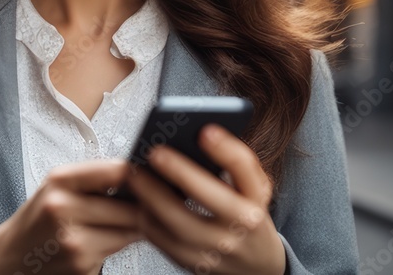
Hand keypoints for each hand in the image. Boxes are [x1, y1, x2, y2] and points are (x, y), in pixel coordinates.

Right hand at [0, 159, 142, 274]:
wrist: (12, 256)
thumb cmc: (40, 217)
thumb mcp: (58, 186)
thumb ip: (94, 178)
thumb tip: (141, 174)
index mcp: (60, 179)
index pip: (117, 171)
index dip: (141, 175)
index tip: (153, 176)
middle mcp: (63, 207)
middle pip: (130, 206)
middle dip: (145, 206)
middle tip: (154, 203)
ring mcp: (73, 239)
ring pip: (129, 231)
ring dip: (136, 227)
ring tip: (130, 220)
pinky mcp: (81, 264)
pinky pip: (117, 249)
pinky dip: (119, 244)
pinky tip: (107, 238)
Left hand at [125, 123, 285, 274]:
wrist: (257, 265)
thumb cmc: (247, 213)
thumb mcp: (252, 187)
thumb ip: (230, 164)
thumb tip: (194, 136)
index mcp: (256, 196)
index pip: (243, 169)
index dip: (225, 149)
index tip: (205, 131)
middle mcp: (241, 224)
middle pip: (207, 197)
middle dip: (178, 172)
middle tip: (154, 152)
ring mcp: (218, 248)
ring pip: (178, 223)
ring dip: (152, 196)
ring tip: (135, 174)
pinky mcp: (195, 263)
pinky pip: (164, 240)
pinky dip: (148, 218)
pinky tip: (139, 201)